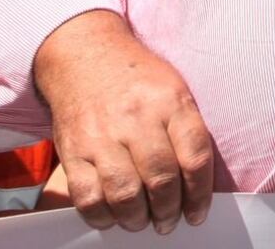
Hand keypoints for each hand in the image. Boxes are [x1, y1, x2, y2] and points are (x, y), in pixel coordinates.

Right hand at [34, 11, 212, 232]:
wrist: (85, 55)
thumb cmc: (135, 78)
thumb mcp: (173, 87)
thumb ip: (186, 130)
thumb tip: (197, 184)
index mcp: (169, 100)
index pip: (195, 157)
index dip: (200, 194)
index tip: (197, 212)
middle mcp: (137, 117)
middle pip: (162, 180)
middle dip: (169, 211)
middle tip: (169, 220)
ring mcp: (102, 136)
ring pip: (126, 196)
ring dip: (138, 219)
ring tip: (142, 219)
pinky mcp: (74, 152)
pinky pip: (89, 199)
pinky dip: (103, 217)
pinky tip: (113, 213)